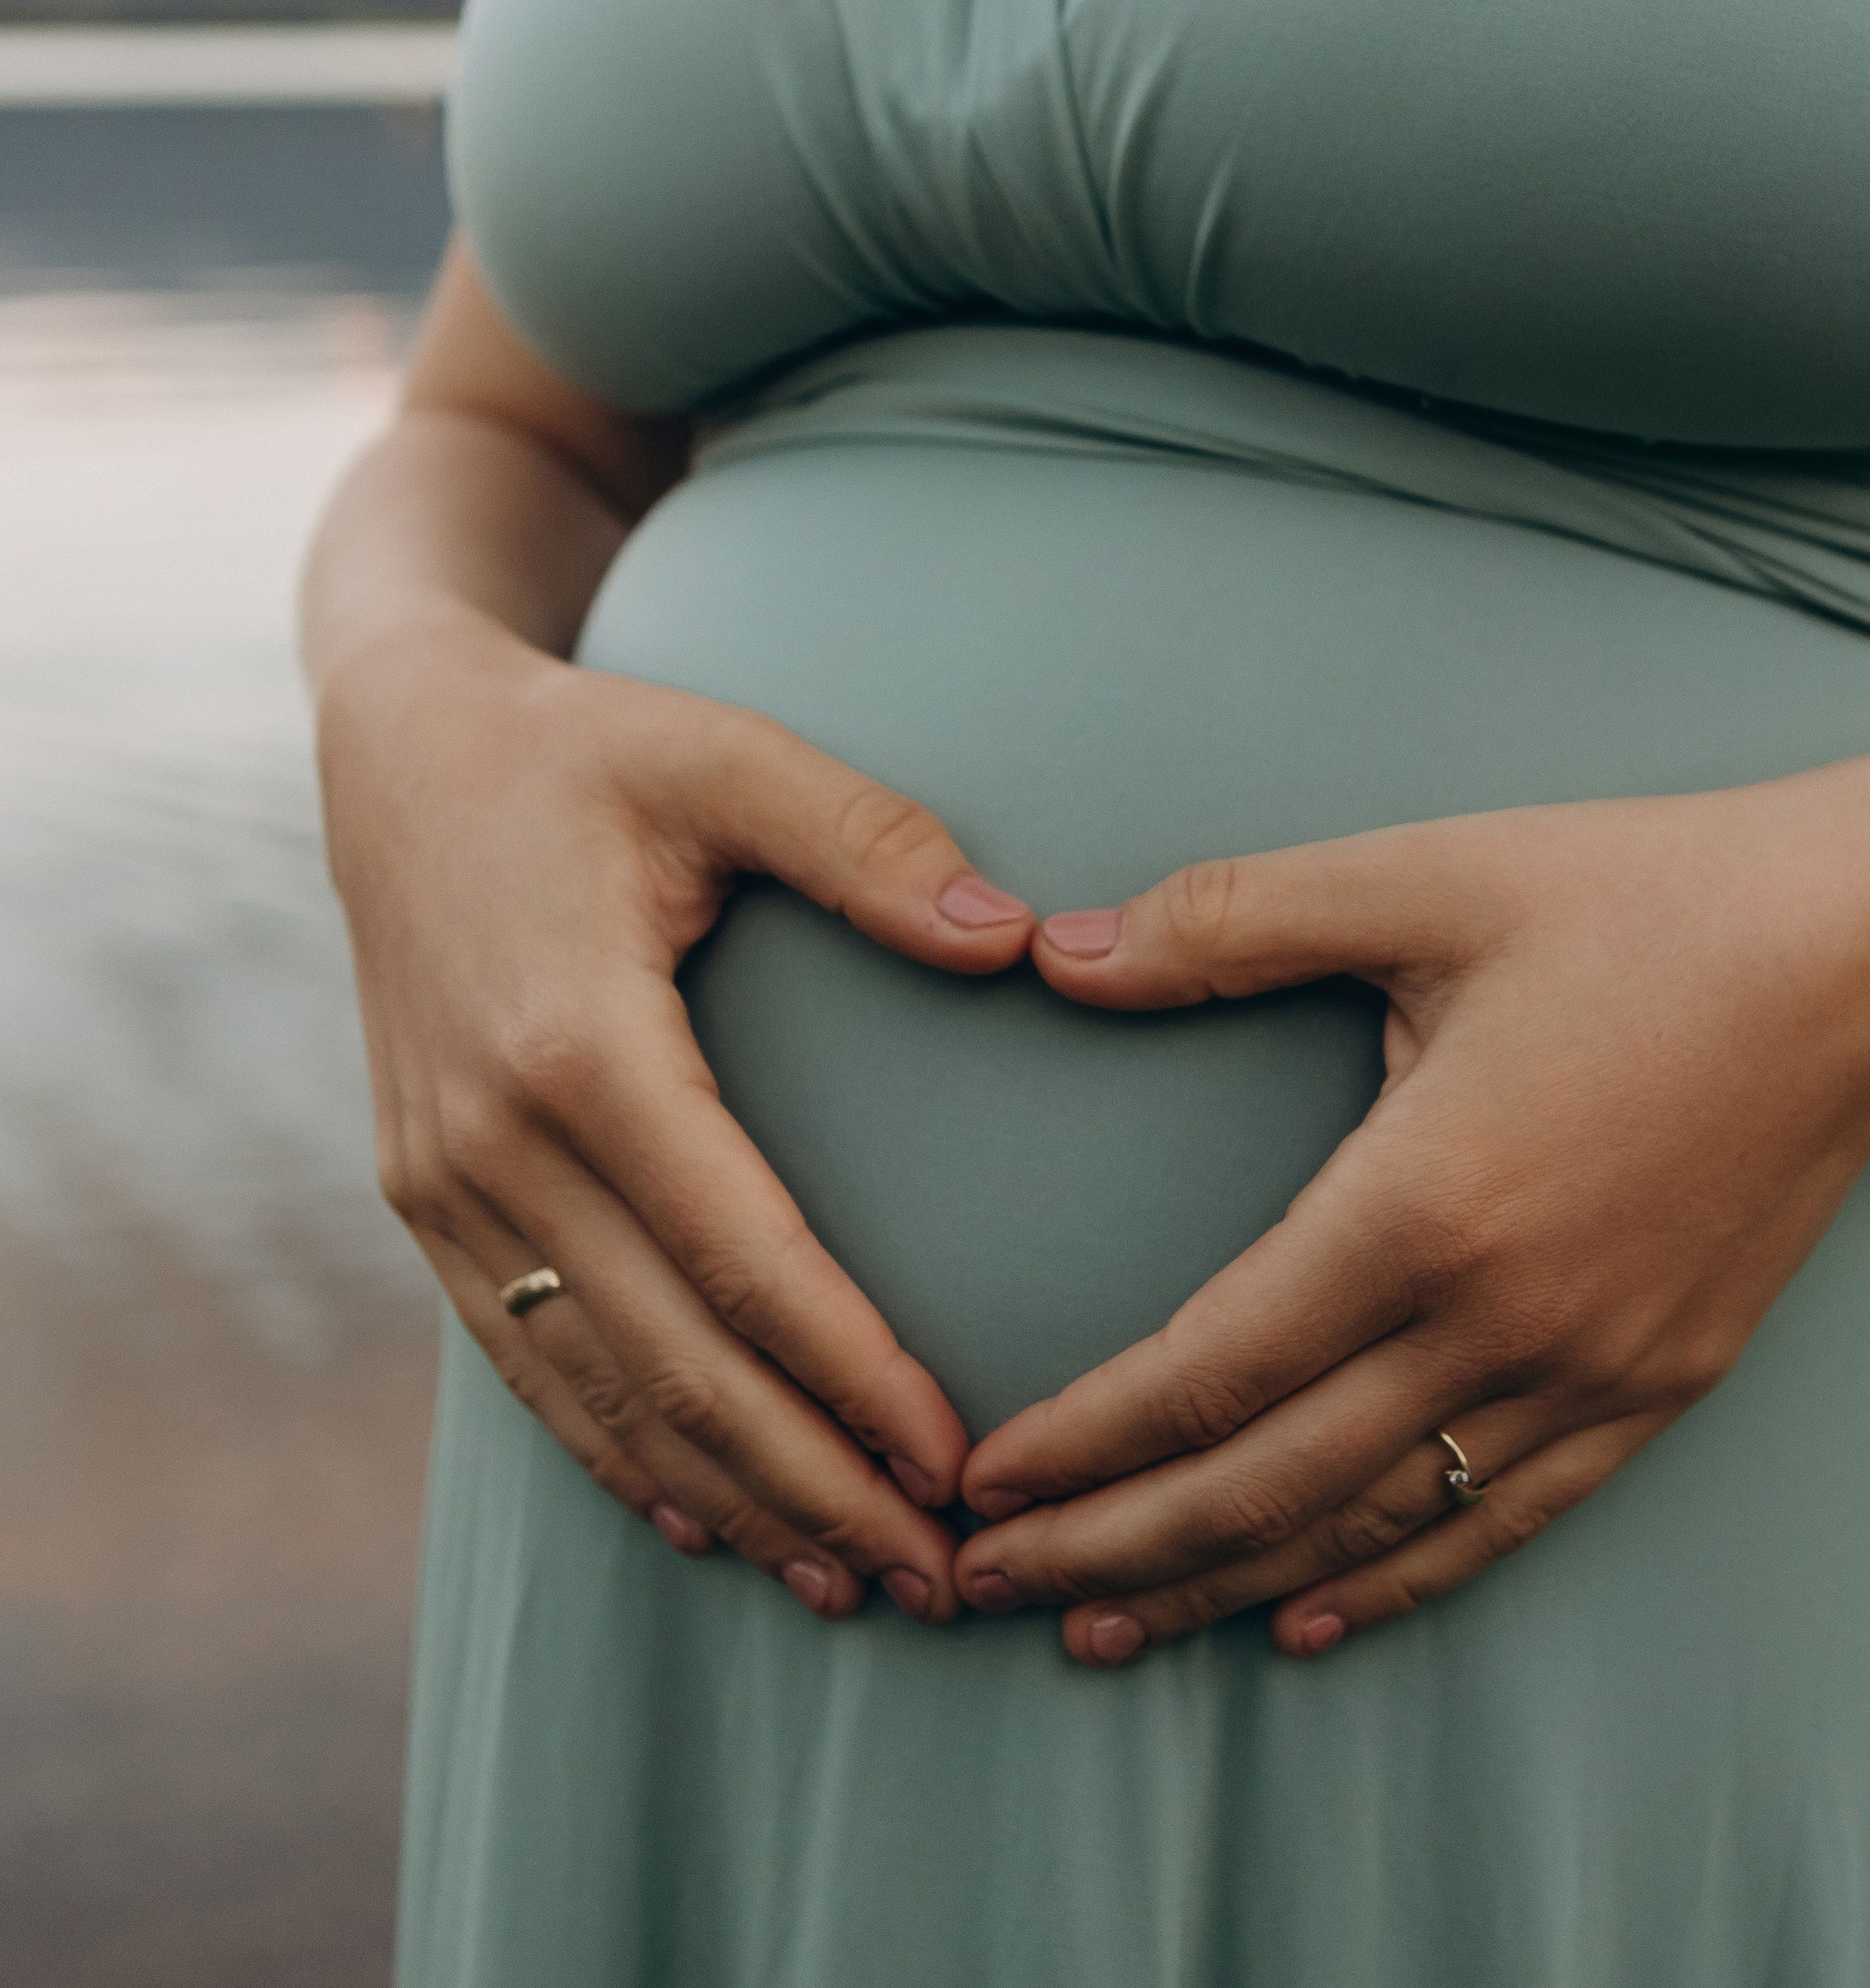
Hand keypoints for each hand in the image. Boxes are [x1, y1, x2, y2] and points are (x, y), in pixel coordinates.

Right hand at [318, 613, 1034, 1624]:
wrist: (396, 753)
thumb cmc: (582, 749)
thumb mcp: (721, 751)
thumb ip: (864, 836)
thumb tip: (1013, 935)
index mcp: (578, 1043)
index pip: (741, 1254)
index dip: (851, 1373)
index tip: (958, 1460)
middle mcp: (494, 1140)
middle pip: (673, 1361)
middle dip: (809, 1482)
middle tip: (936, 1576)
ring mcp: (442, 1185)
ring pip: (596, 1390)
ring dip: (722, 1497)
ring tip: (846, 1580)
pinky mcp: (423, 1198)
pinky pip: (521, 1362)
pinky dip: (614, 1452)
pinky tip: (698, 1517)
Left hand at [955, 756, 1869, 1661]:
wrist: (1859, 950)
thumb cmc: (1639, 898)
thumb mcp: (1418, 877)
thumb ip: (1227, 920)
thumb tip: (1060, 951)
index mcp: (1423, 1204)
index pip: (1208, 1370)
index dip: (1084, 1443)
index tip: (982, 1484)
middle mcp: (1503, 1320)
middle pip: (1266, 1484)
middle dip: (1113, 1549)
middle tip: (988, 1589)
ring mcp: (1590, 1370)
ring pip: (1374, 1528)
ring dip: (1226, 1585)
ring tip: (1110, 1628)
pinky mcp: (1658, 1382)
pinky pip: (1506, 1521)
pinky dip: (1393, 1580)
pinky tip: (1310, 1614)